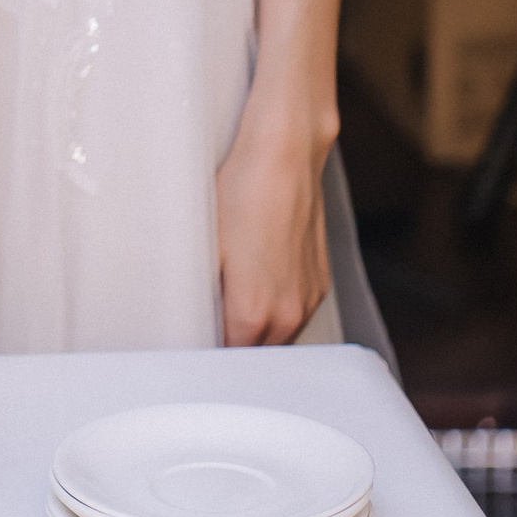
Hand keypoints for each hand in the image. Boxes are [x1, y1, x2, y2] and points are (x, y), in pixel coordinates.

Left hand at [214, 105, 331, 345]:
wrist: (285, 157)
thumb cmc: (242, 193)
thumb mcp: (207, 248)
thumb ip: (203, 299)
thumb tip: (195, 323)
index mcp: (254, 313)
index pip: (227, 358)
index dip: (210, 353)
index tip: (197, 342)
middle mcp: (288, 314)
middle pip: (256, 354)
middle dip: (234, 346)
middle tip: (211, 323)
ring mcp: (309, 300)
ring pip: (279, 338)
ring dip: (258, 332)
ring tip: (233, 304)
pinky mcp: (321, 284)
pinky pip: (295, 315)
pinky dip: (278, 312)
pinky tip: (260, 286)